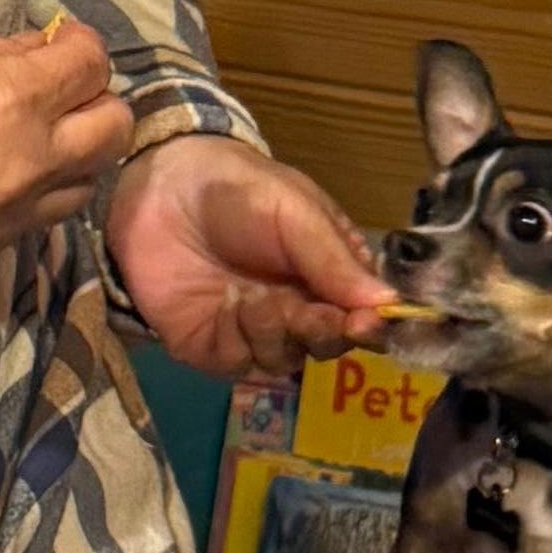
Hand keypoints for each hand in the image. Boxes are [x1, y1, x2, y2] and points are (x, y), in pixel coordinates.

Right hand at [0, 20, 136, 282]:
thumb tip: (40, 52)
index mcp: (11, 99)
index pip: (94, 66)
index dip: (81, 46)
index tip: (60, 44)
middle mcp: (25, 163)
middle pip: (115, 132)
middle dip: (97, 102)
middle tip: (62, 92)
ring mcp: (6, 217)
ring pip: (84, 186)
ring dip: (71, 156)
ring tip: (34, 139)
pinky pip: (33, 222)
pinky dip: (27, 196)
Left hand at [107, 132, 391, 380]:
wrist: (161, 187)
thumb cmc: (238, 189)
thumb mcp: (296, 212)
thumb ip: (335, 262)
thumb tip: (389, 304)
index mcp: (328, 275)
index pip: (362, 316)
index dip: (369, 328)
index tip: (365, 325)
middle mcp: (297, 308)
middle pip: (328, 346)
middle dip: (321, 333)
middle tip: (304, 312)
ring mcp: (253, 331)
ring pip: (283, 360)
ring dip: (274, 333)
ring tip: (252, 297)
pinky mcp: (210, 346)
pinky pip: (238, 365)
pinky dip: (237, 342)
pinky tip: (226, 308)